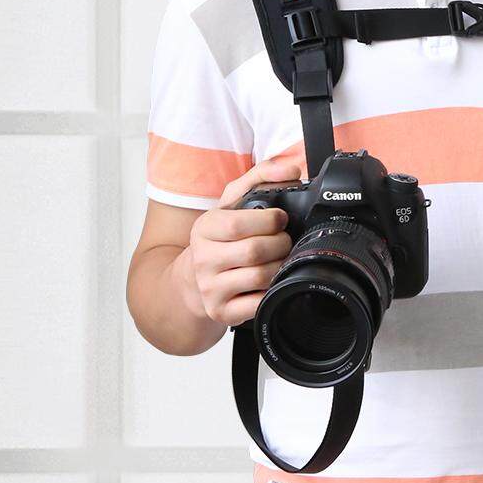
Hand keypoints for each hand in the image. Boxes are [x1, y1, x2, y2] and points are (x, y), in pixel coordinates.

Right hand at [184, 157, 302, 325]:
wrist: (191, 282)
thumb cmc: (219, 240)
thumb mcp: (231, 204)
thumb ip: (260, 178)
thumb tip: (290, 169)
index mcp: (204, 229)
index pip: (238, 224)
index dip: (268, 221)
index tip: (279, 219)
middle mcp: (203, 259)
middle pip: (254, 252)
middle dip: (280, 244)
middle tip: (284, 241)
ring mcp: (211, 288)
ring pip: (260, 277)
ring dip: (280, 266)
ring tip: (279, 259)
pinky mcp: (222, 312)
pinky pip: (259, 303)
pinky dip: (273, 291)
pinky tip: (270, 281)